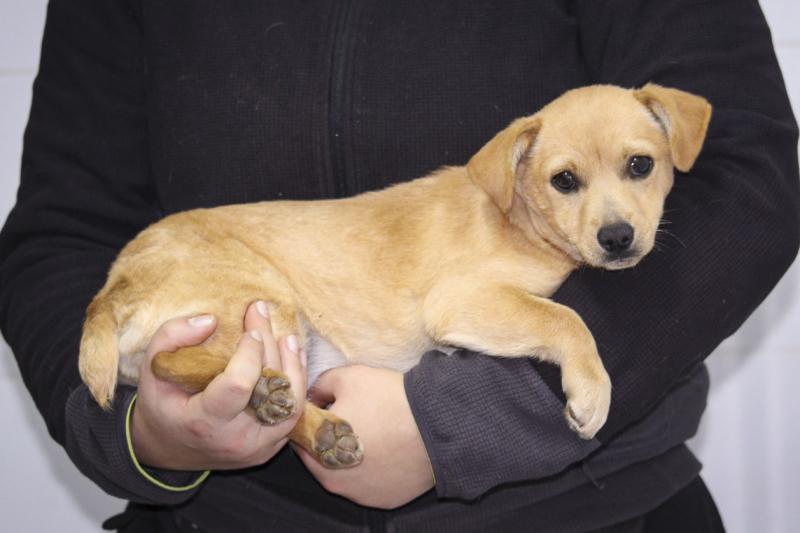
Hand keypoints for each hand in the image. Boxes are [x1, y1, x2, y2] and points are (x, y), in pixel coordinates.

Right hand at [130, 301, 306, 469]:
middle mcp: (234, 439)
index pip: (238, 385)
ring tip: (286, 337)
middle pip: (266, 388)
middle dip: (268, 345)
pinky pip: (292, 414)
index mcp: (202, 421)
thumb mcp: (152, 367)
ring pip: (290, 404)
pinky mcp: (269, 448)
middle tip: (262, 314)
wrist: (169, 447)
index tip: (248, 331)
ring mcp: (256, 448)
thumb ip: (173, 336)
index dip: (250, 353)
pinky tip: (292, 357)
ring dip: (293, 366)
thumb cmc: (162, 403)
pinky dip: (296, 383)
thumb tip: (212, 320)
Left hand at [294, 365, 433, 508]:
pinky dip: (375, 470)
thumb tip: (315, 396)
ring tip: (374, 433)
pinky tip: (389, 450)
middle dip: (331, 440)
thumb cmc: (389, 400)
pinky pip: (372, 484)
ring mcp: (361, 495)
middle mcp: (335, 482)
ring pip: (347, 474)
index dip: (312, 421)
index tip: (327, 409)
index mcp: (318, 452)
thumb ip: (321, 386)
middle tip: (354, 418)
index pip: (301, 437)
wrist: (437, 424)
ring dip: (352, 458)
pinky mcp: (385, 500)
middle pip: (322, 459)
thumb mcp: (348, 377)